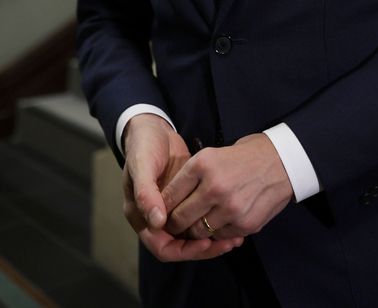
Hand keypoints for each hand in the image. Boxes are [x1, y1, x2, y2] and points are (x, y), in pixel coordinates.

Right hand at [121, 114, 243, 261]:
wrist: (153, 128)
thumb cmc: (143, 146)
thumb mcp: (142, 165)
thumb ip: (146, 194)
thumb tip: (157, 223)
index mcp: (141, 216)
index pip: (162, 247)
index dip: (184, 249)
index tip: (204, 243)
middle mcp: (157, 219)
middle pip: (181, 246)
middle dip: (204, 248)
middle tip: (228, 244)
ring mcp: (173, 210)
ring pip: (193, 235)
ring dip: (212, 238)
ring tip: (235, 237)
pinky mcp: (187, 199)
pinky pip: (200, 219)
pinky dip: (214, 222)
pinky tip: (232, 223)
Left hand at [162, 133, 293, 240]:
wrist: (280, 161)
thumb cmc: (241, 157)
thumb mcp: (210, 155)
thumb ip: (188, 177)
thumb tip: (166, 202)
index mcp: (202, 165)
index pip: (169, 196)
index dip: (162, 206)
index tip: (161, 211)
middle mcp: (215, 187)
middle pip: (180, 219)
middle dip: (174, 224)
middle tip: (175, 223)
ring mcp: (231, 208)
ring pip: (198, 232)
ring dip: (195, 230)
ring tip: (198, 221)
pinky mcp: (245, 224)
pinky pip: (220, 236)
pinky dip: (217, 231)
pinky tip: (221, 219)